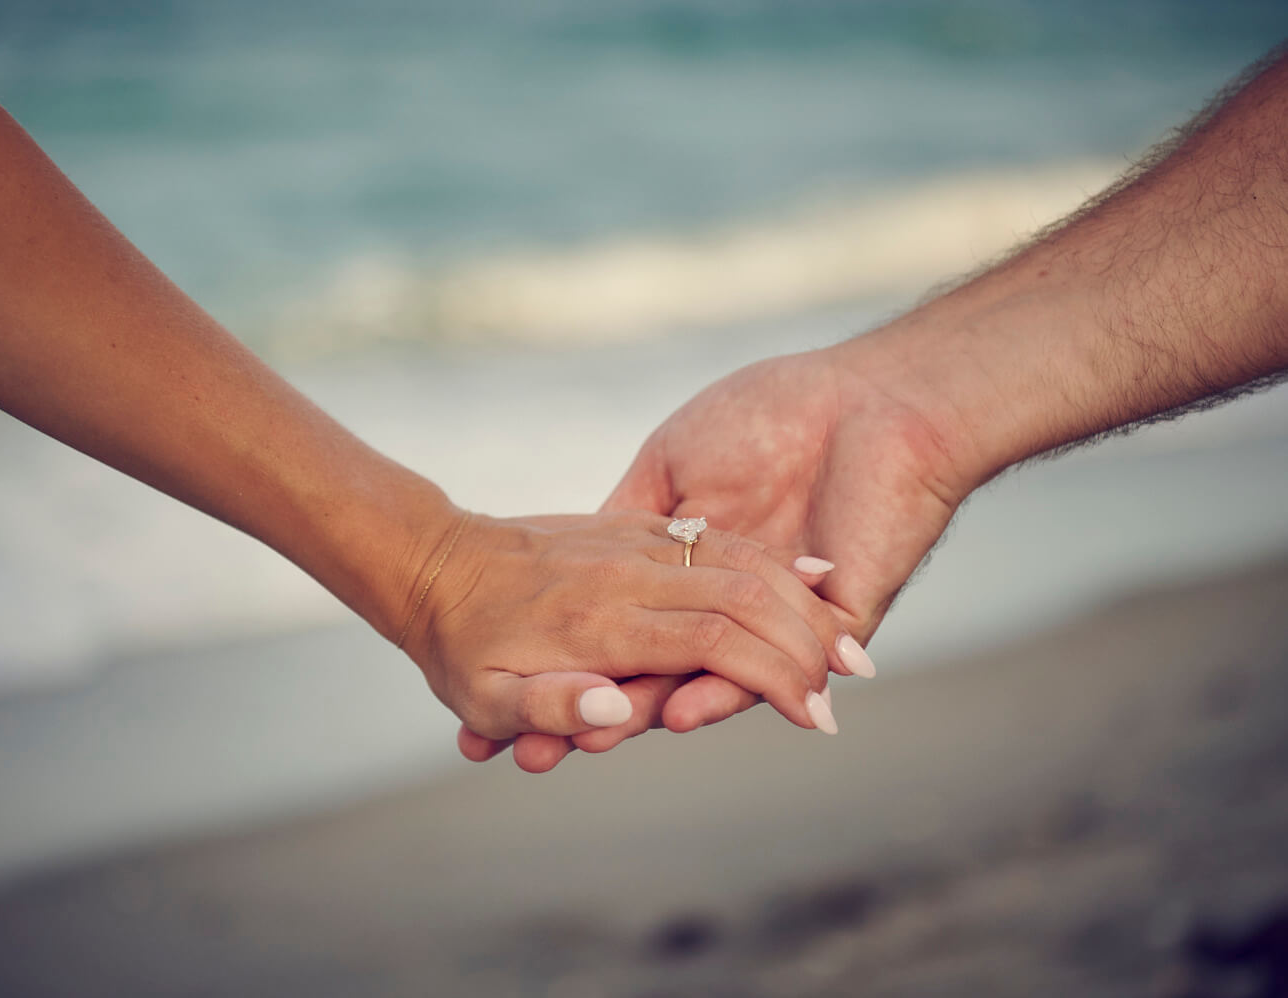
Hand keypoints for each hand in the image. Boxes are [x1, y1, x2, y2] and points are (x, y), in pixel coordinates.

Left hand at [399, 509, 847, 767]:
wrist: (433, 557)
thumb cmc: (458, 645)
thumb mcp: (483, 696)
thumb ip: (552, 707)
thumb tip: (614, 715)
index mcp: (603, 623)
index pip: (714, 646)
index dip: (773, 681)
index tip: (817, 717)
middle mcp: (629, 575)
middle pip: (742, 597)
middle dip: (806, 642)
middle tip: (854, 680)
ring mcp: (635, 541)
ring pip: (737, 558)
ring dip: (799, 596)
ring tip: (852, 635)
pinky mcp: (634, 521)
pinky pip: (713, 535)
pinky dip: (768, 557)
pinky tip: (812, 571)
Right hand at [461, 344, 968, 769]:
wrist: (874, 401)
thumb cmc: (768, 415)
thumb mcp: (670, 464)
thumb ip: (632, 516)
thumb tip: (574, 563)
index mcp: (689, 572)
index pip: (624, 634)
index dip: (571, 665)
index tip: (508, 697)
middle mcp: (729, 609)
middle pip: (653, 675)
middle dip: (591, 716)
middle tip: (530, 754)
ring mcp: (780, 628)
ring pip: (700, 687)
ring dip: (643, 718)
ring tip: (585, 746)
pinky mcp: (834, 632)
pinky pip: (770, 676)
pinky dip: (717, 698)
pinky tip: (672, 715)